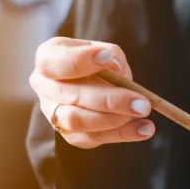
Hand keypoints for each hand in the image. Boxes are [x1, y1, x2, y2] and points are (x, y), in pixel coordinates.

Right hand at [29, 37, 154, 147]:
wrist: (90, 84)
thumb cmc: (96, 62)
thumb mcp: (102, 50)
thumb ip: (110, 55)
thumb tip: (117, 70)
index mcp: (47, 59)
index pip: (56, 62)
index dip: (80, 60)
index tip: (107, 58)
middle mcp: (44, 87)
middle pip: (71, 96)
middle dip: (109, 100)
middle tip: (142, 103)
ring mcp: (53, 113)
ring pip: (78, 121)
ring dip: (114, 119)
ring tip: (142, 113)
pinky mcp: (70, 134)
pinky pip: (93, 138)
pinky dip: (122, 134)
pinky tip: (144, 129)